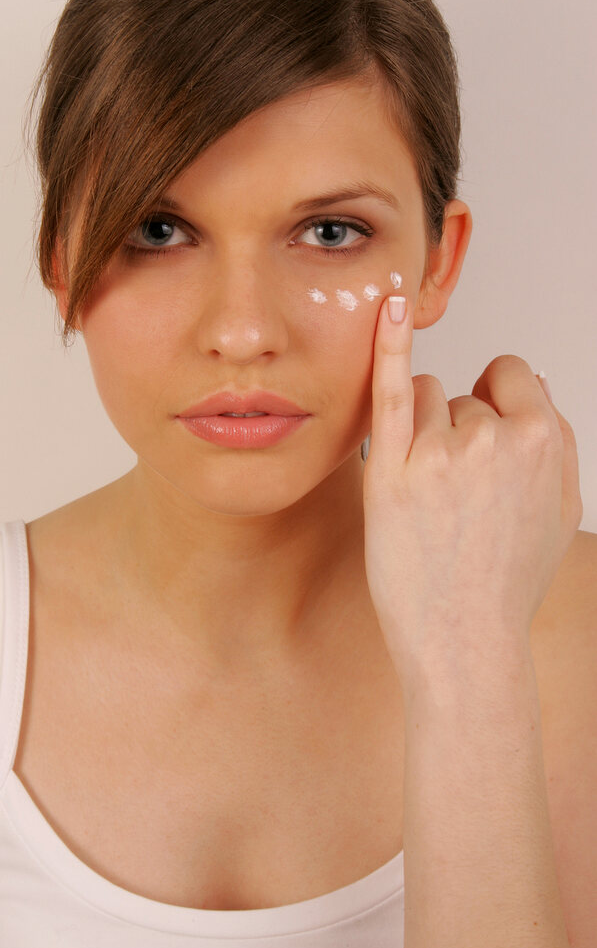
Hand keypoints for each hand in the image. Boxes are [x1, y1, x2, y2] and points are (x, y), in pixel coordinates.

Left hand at [362, 295, 582, 691]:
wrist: (463, 640)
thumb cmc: (506, 579)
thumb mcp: (559, 510)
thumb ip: (555, 440)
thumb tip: (532, 381)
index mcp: (543, 441)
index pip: (508, 377)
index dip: (493, 406)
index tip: (483, 441)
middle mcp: (493, 438)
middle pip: (462, 394)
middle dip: (456, 431)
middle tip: (456, 497)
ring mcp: (439, 452)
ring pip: (422, 398)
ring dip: (419, 431)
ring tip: (429, 495)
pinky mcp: (390, 469)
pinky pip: (388, 389)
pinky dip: (387, 343)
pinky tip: (387, 307)